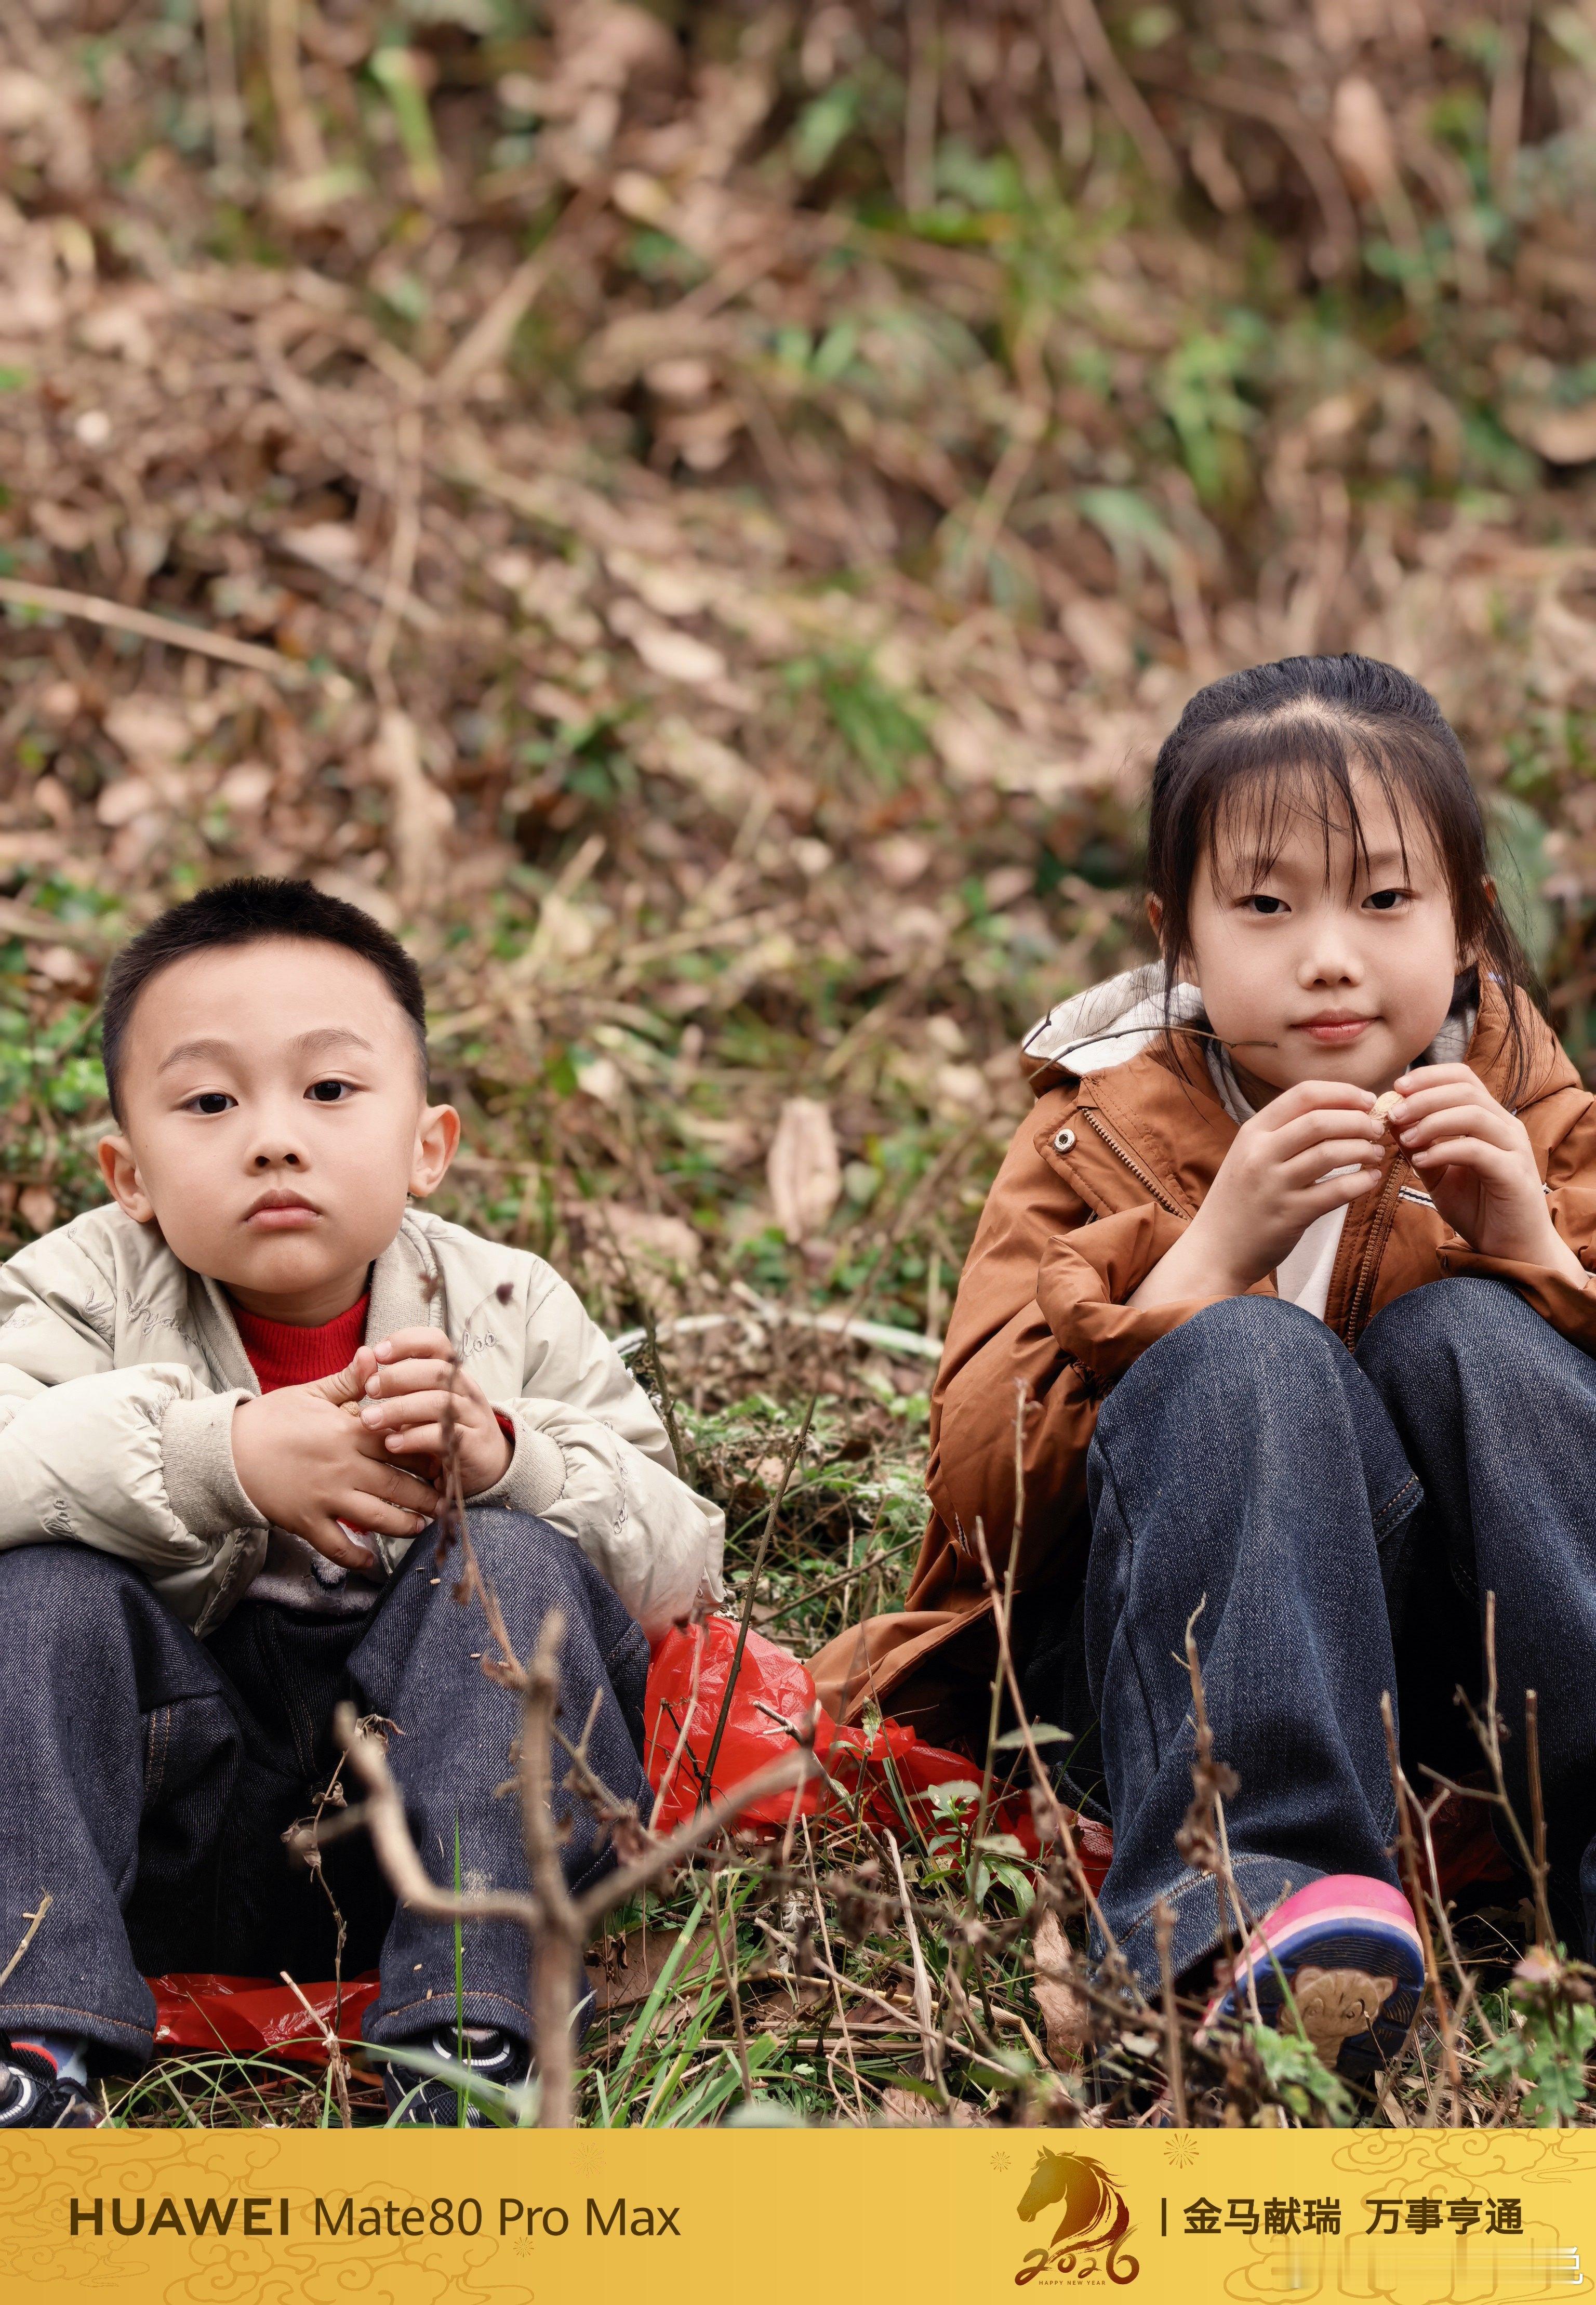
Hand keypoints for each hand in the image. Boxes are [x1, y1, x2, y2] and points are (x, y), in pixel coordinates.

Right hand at [231, 1376, 441, 1571]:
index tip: (447, 1460)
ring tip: (422, 1526)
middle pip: (398, 1484)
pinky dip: (358, 1557)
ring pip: (378, 1517)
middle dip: (427, 1496)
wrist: (225, 1450)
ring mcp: (326, 1497)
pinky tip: (373, 1562)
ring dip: (405, 1525)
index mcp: (348, 1432)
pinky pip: (338, 1546)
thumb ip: (347, 1381)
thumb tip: (374, 1354)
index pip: (401, 1443)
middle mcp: (343, 1467)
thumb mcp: (310, 1394)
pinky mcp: (306, 1521)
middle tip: (446, 1500)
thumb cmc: (269, 1419)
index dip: (429, 1453)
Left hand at [346, 1326, 513, 1499]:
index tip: (377, 1353)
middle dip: (396, 1377)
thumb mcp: (420, 1404)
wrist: (486, 1466)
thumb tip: (363, 1356)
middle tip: (369, 1389)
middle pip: (435, 1371)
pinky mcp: (471, 1446)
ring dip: (398, 1409)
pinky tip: (391, 1444)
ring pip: (437, 1402)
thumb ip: (394, 1384)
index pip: (436, 1342)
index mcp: (453, 1374)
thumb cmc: (442, 1429)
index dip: (406, 1342)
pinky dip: (412, 1438)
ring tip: (369, 1420)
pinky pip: (441, 1436)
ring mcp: (472, 1417)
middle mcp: (466, 1390)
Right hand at [1129, 1080, 1384, 1310]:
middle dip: (1358, 1121)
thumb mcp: (1250, 1155)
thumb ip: (1285, 1133)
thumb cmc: (1240, 1199)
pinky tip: (1371, 1179)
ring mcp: (1274, 1185)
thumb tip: (1340, 1111)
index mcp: (1252, 1132)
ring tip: (1376, 1152)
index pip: (1303, 1095)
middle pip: (1320, 1121)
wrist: (1215, 1249)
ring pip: (1330, 1153)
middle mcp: (1260, 1154)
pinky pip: (1335, 1191)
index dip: (1343, 1093)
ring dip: (1363, 1149)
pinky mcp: (1290, 1215)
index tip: (1367, 1100)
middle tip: (1377, 1129)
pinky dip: (1361, 1182)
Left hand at [1391, 1063, 1584, 1280]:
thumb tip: (1391, 1119)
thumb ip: (1419, 1146)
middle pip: (1466, 1090)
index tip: (1396, 1088)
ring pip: (1473, 1114)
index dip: (1429, 1076)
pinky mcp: (1514, 1175)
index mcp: (1490, 1120)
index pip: (1463, 1077)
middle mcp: (1506, 1127)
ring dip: (1432, 1121)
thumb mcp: (1438, 1175)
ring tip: (1404, 1138)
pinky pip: (1477, 1150)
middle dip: (1424, 1097)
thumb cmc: (1478, 1210)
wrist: (1511, 1251)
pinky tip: (1421, 1160)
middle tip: (1393, 1113)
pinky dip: (1444, 1150)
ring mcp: (1514, 1149)